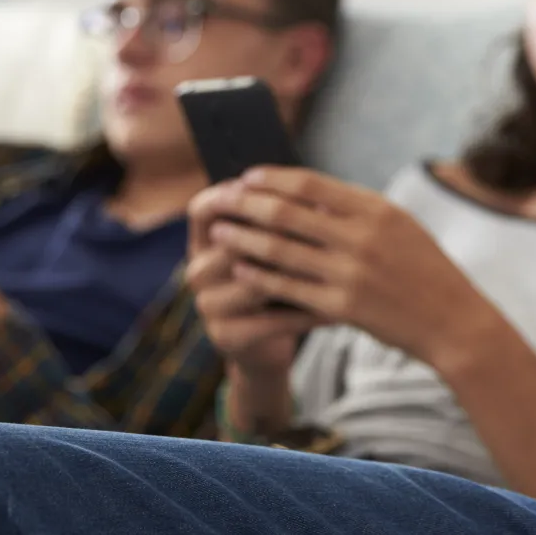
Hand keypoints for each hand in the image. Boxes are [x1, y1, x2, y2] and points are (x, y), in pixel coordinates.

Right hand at [184, 193, 318, 373]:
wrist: (264, 345)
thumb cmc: (274, 282)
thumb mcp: (268, 249)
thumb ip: (280, 223)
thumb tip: (323, 200)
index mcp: (202, 243)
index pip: (202, 209)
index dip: (232, 195)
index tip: (276, 188)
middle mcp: (198, 272)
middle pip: (231, 244)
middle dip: (278, 234)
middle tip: (323, 228)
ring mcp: (208, 306)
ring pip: (254, 285)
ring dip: (297, 277)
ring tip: (337, 269)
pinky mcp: (225, 336)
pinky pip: (271, 321)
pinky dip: (306, 314)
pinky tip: (336, 311)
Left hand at [196, 168, 497, 370]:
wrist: (454, 321)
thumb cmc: (426, 270)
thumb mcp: (400, 226)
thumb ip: (357, 210)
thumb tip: (307, 194)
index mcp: (376, 210)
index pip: (309, 185)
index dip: (271, 179)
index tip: (246, 177)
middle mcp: (361, 238)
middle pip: (286, 213)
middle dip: (245, 205)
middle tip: (220, 201)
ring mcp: (350, 275)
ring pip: (280, 251)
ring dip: (243, 240)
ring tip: (220, 233)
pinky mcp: (342, 309)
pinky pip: (288, 289)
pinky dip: (260, 277)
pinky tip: (240, 271)